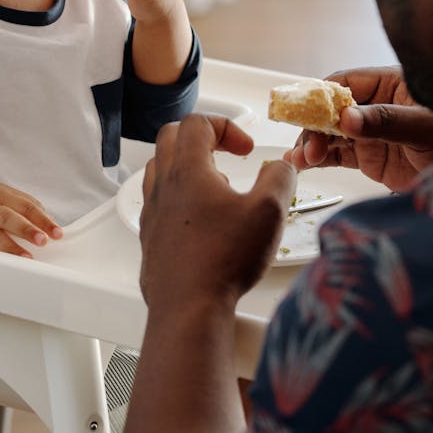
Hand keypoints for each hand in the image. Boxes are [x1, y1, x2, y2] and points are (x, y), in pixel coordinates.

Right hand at [0, 179, 62, 255]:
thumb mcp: (4, 193)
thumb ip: (26, 204)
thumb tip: (49, 220)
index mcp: (2, 197)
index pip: (27, 207)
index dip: (43, 220)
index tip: (57, 233)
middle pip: (9, 218)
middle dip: (26, 230)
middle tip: (42, 241)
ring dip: (9, 247)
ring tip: (25, 258)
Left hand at [139, 115, 294, 312]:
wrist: (187, 309)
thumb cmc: (224, 260)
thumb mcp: (269, 212)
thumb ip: (279, 179)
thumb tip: (281, 166)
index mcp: (188, 169)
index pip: (196, 123)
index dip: (225, 125)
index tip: (245, 148)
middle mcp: (163, 185)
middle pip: (171, 137)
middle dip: (202, 137)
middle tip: (226, 153)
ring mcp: (152, 211)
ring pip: (160, 168)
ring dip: (188, 166)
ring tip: (218, 187)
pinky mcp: (150, 237)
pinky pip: (159, 201)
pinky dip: (180, 196)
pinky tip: (204, 220)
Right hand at [286, 66, 432, 191]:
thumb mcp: (425, 127)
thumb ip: (386, 121)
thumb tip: (347, 117)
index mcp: (391, 83)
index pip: (346, 82)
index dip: (323, 96)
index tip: (307, 112)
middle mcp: (377, 105)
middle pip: (332, 110)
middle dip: (314, 125)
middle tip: (307, 146)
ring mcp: (372, 132)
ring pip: (331, 133)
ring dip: (312, 143)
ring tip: (300, 159)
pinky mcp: (371, 157)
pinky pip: (338, 154)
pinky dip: (319, 158)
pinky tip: (302, 163)